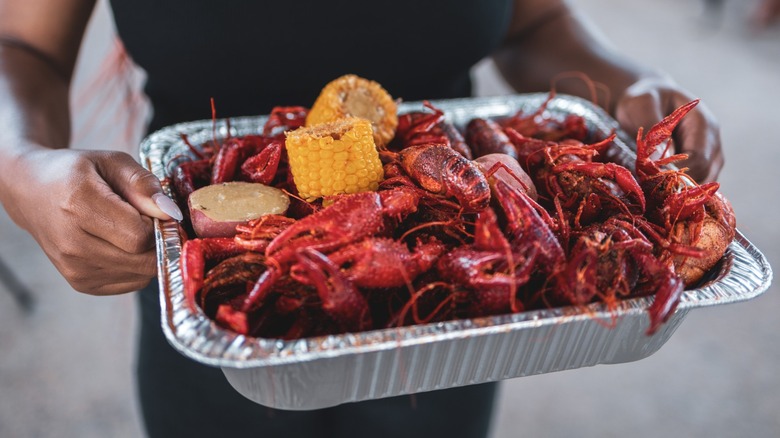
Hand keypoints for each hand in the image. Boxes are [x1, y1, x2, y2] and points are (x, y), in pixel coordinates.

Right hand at [1, 148, 181, 294]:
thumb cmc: (76, 173)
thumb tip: (171, 213)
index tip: (153, 208)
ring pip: (142, 274)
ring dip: (148, 253)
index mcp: (78, 207)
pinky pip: (132, 282)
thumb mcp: (111, 162)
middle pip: (144, 260)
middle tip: (146, 219)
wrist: (32, 192)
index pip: (140, 234)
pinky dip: (137, 265)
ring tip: (129, 229)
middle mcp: (72, 245)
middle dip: (158, 240)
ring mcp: (75, 269)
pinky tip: (120, 244)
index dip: (158, 223)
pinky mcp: (81, 284)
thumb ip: (143, 184)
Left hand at [614, 78, 722, 182]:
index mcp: (702, 123)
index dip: (679, 172)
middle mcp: (712, 140)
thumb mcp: (641, 105)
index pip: (701, 158)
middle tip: (650, 187)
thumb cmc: (642, 99)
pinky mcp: (701, 164)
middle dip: (679, 183)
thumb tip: (662, 161)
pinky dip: (681, 189)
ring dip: (680, 188)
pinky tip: (660, 189)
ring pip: (703, 182)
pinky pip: (696, 183)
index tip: (652, 178)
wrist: (645, 100)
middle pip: (705, 173)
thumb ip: (654, 130)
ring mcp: (710, 154)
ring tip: (654, 188)